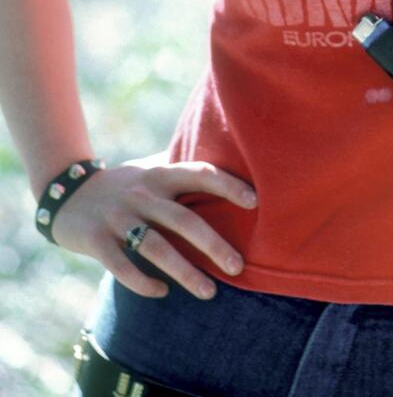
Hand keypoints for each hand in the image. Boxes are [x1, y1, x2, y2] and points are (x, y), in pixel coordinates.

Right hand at [50, 155, 257, 299]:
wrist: (67, 194)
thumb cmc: (124, 185)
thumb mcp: (151, 172)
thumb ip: (182, 174)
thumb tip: (231, 168)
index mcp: (160, 174)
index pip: (200, 174)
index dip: (228, 185)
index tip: (255, 201)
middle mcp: (141, 193)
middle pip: (183, 219)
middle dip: (212, 245)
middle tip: (238, 267)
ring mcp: (117, 217)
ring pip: (155, 247)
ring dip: (184, 273)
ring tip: (209, 292)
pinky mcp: (95, 240)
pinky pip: (121, 266)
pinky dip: (143, 282)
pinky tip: (162, 292)